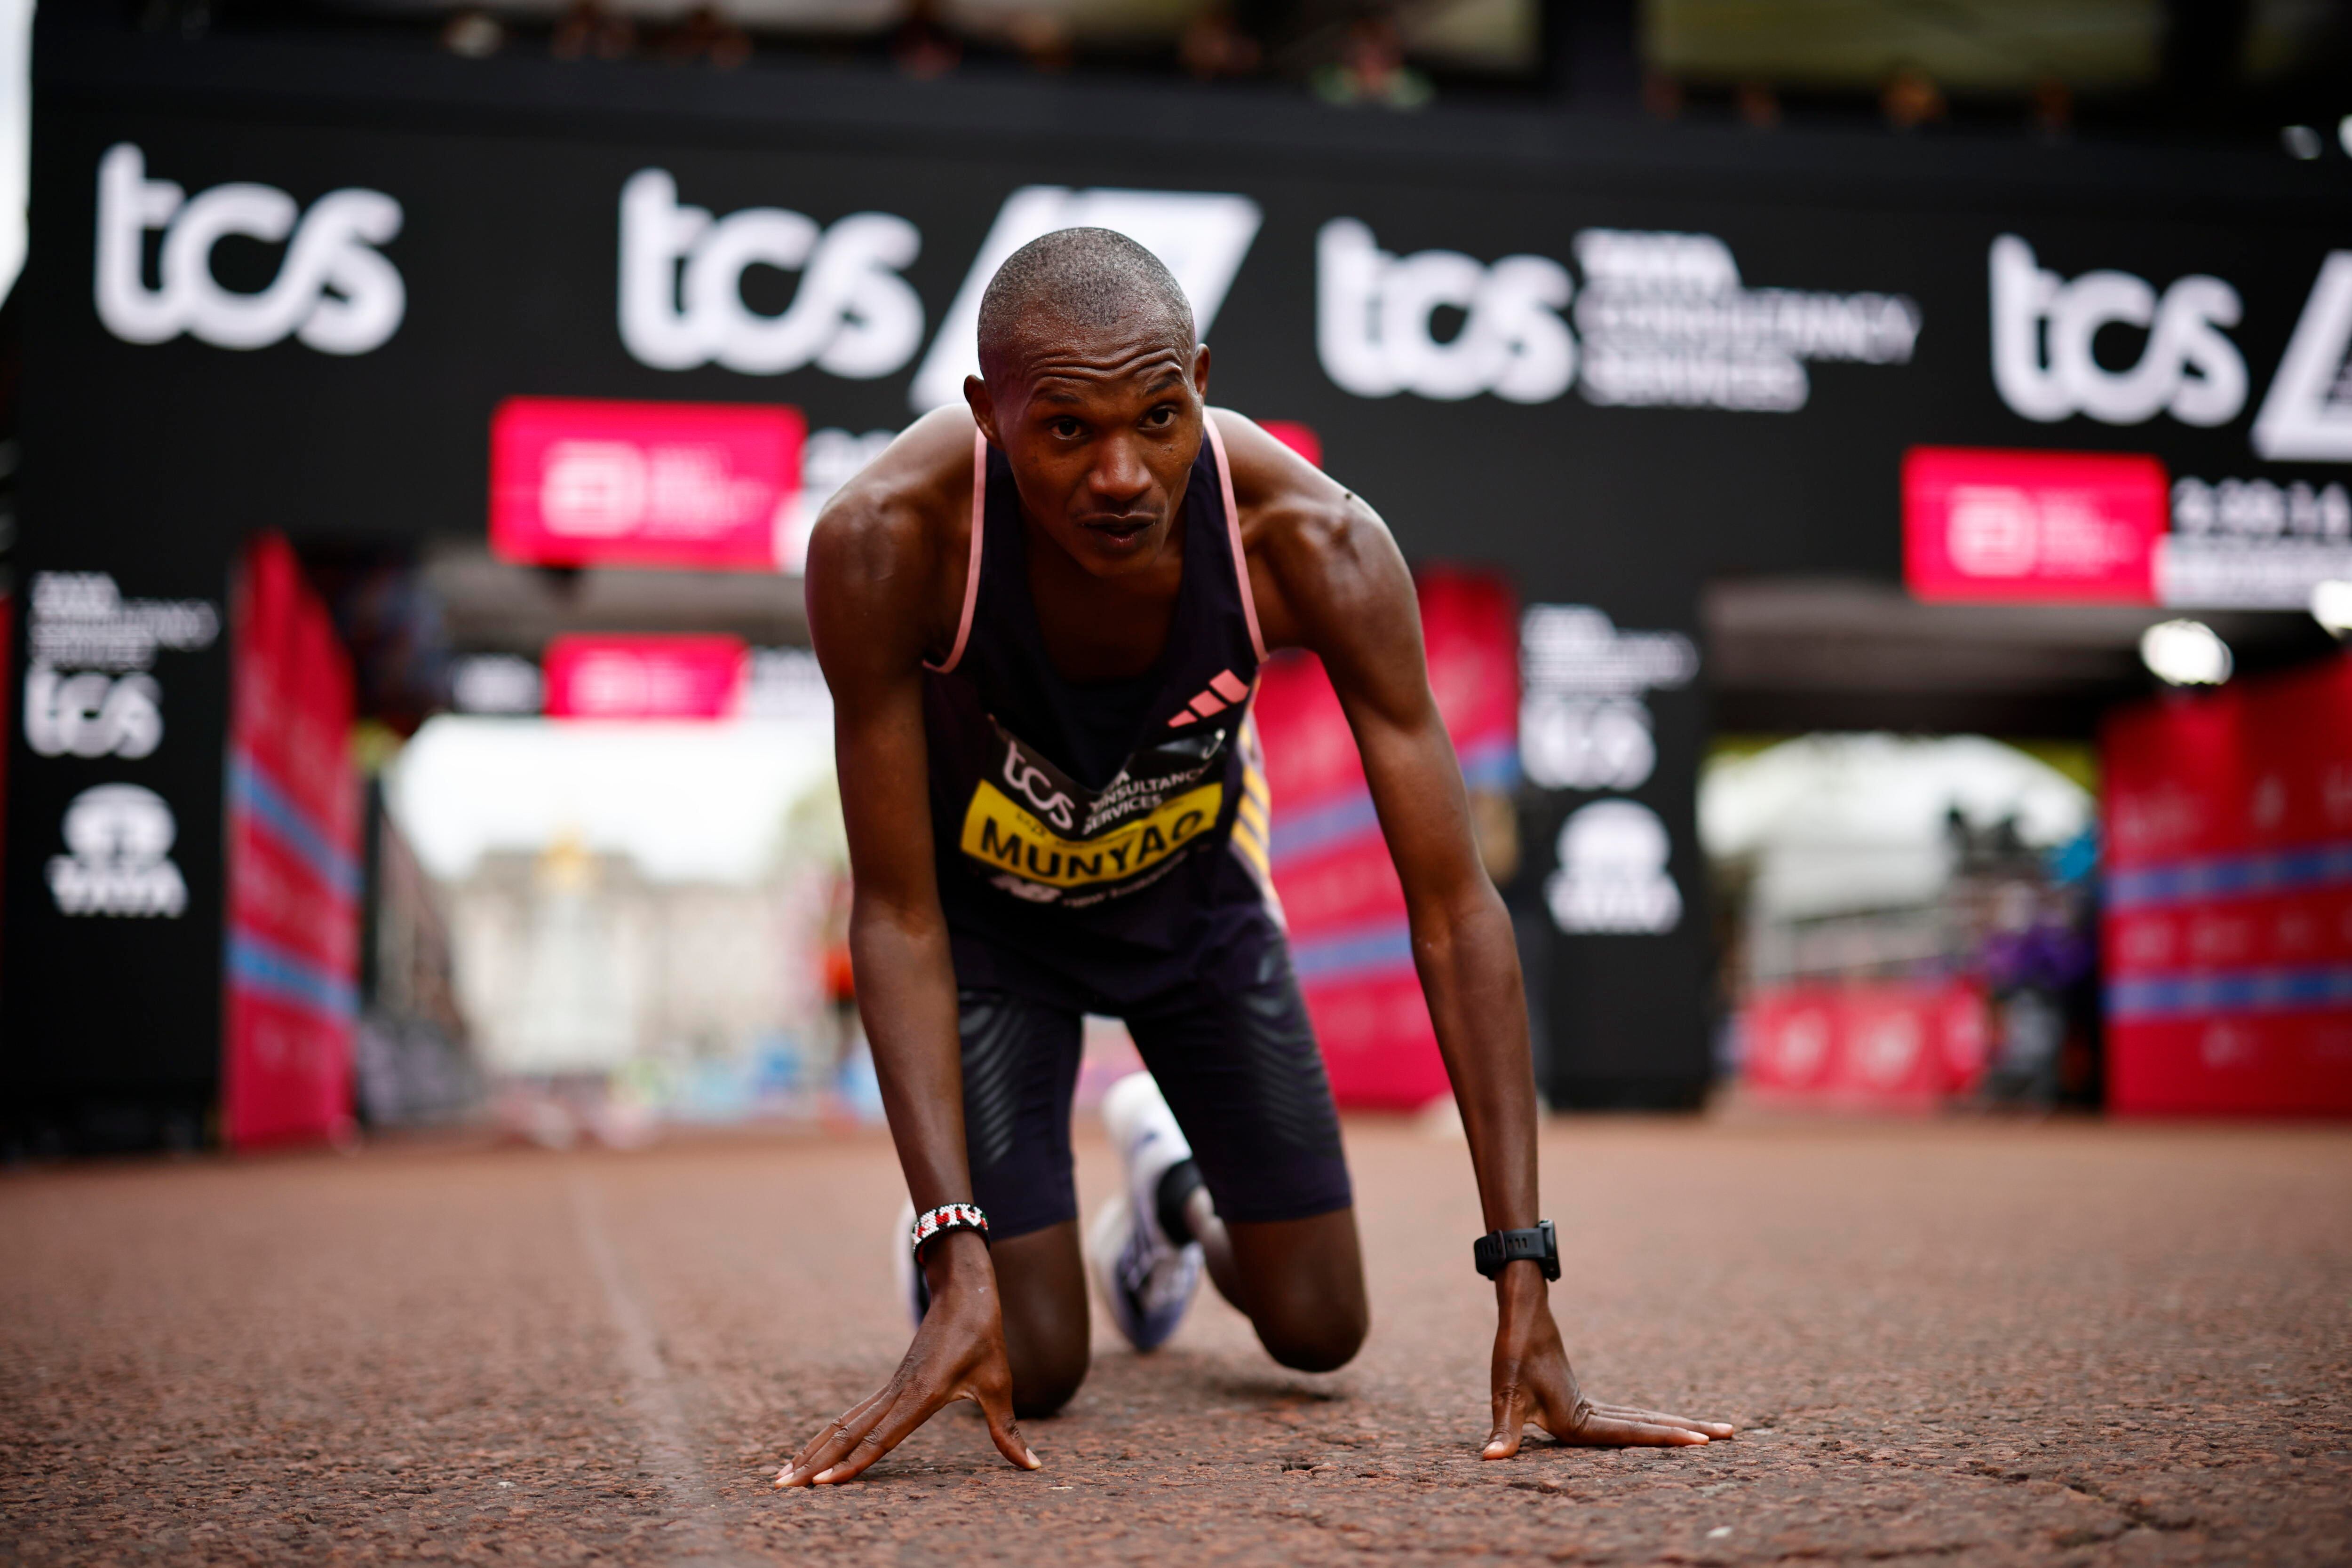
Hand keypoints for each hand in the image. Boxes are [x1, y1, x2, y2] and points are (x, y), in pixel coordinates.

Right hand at [776, 1231, 1040, 1485]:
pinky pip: (854, 1415)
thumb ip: (1007, 1429)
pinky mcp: (893, 1384)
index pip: (881, 1438)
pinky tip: (814, 1450)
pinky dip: (830, 1435)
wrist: (963, 1287)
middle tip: (780, 1487)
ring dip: (813, 1449)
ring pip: (844, 1424)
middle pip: (848, 1434)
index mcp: (922, 1395)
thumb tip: (1032, 1466)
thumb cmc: (983, 1334)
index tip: (823, 1483)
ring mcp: (892, 1387)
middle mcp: (899, 1392)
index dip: (854, 1463)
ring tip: (783, 1475)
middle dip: (814, 1462)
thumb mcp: (999, 1383)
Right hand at [1481, 1262, 1735, 1457]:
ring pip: (1642, 1422)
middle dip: (1688, 1434)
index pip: (1630, 1435)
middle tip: (1730, 1434)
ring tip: (1716, 1432)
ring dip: (1678, 1426)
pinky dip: (1654, 1419)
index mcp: (1574, 1426)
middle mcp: (1586, 1425)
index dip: (1666, 1438)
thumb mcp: (1506, 1393)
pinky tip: (1670, 1423)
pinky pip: (1631, 1415)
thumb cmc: (1511, 1352)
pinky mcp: (1585, 1404)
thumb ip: (1503, 1431)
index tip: (1702, 1441)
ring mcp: (1588, 1414)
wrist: (1515, 1320)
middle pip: (1646, 1431)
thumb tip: (1490, 1459)